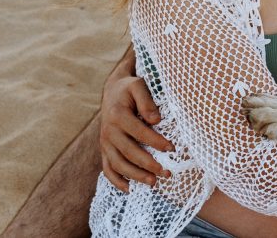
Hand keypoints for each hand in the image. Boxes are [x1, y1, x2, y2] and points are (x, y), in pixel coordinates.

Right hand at [100, 68, 172, 190]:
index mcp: (118, 115)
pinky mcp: (104, 149)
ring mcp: (105, 142)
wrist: (112, 91)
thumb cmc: (129, 88)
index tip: (172, 148)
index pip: (139, 132)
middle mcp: (108, 131)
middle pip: (128, 152)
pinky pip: (107, 168)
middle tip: (166, 173)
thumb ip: (147, 101)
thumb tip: (156, 120)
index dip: (156, 142)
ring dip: (135, 176)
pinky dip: (116, 181)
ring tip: (153, 183)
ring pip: (117, 164)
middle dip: (148, 165)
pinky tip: (130, 189)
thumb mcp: (138, 86)